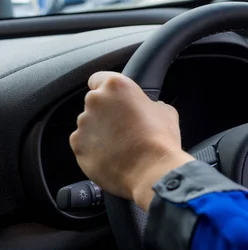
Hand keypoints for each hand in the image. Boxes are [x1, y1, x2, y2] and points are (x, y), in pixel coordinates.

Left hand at [69, 72, 193, 210]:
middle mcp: (95, 101)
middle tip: (125, 127)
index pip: (99, 78)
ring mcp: (83, 124)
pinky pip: (84, 144)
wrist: (152, 171)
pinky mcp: (78, 146)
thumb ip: (150, 104)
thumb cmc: (160, 140)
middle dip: (106, 113)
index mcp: (116, 86)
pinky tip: (113, 157)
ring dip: (100, 132)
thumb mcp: (166, 112)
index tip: (114, 99)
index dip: (107, 89)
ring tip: (121, 146)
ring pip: (89, 125)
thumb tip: (149, 108)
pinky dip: (95, 150)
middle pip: (95, 103)